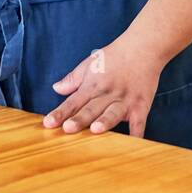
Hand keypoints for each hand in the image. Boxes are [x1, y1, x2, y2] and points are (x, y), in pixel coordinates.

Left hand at [43, 35, 161, 137]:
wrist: (143, 47)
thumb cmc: (115, 56)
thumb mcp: (90, 62)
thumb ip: (73, 78)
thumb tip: (56, 88)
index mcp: (92, 85)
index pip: (73, 101)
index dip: (60, 113)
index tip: (48, 123)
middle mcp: (107, 94)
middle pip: (91, 109)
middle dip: (79, 119)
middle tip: (68, 129)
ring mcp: (124, 100)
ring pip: (112, 113)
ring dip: (105, 121)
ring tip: (96, 130)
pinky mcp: (140, 105)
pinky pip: (138, 122)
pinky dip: (136, 134)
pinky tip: (133, 145)